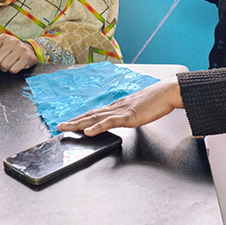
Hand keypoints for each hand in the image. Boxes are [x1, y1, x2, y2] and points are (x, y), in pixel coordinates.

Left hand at [0, 34, 37, 73]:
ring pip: (5, 66)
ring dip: (5, 68)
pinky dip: (12, 70)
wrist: (29, 50)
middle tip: (3, 63)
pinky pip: (13, 70)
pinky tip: (15, 65)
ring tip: (8, 64)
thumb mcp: (1, 45)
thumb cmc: (11, 49)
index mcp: (4, 38)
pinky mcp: (27, 58)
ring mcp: (21, 49)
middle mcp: (13, 41)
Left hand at [57, 77, 182, 135]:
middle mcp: (115, 108)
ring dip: (79, 124)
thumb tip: (124, 120)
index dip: (81, 118)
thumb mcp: (138, 110)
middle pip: (90, 115)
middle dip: (74, 121)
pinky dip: (97, 127)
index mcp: (117, 107)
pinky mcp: (127, 116)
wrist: (166, 93)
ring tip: (66, 128)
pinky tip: (88, 131)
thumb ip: (129, 115)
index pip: (95, 113)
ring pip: (95, 118)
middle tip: (59, 126)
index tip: (70, 122)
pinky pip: (109, 122)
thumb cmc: (155, 101)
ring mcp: (120, 111)